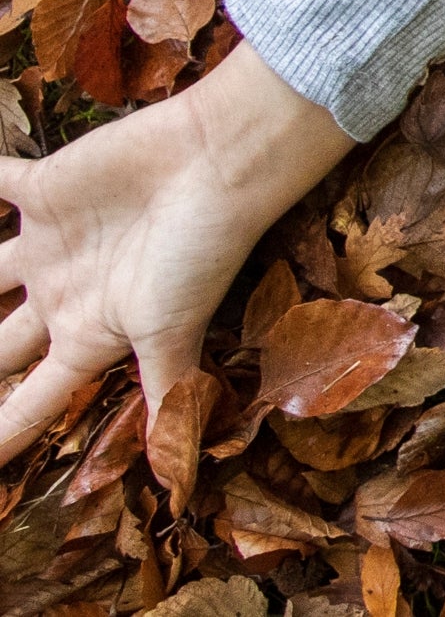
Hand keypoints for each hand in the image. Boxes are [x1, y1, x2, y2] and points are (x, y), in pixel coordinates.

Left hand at [0, 43, 354, 462]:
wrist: (219, 162)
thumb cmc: (199, 252)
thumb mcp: (173, 334)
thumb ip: (165, 397)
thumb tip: (183, 485)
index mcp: (89, 336)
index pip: (31, 402)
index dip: (0, 434)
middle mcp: (66, 294)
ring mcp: (52, 243)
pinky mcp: (45, 189)